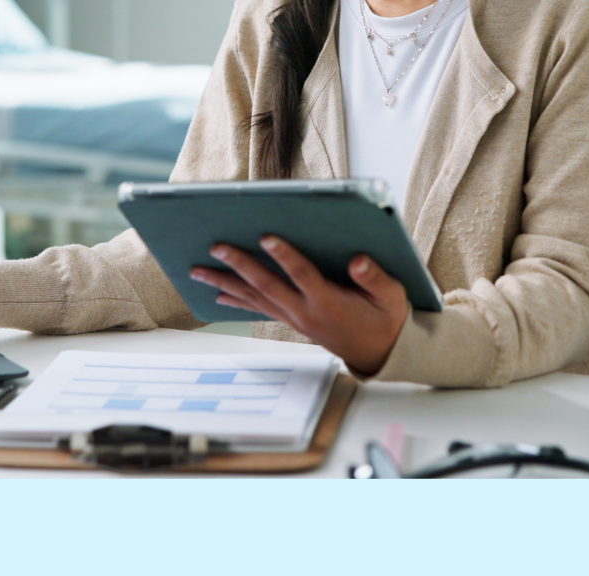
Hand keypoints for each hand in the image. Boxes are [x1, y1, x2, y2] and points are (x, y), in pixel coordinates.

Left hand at [190, 236, 408, 375]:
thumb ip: (374, 278)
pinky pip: (259, 308)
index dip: (284, 255)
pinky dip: (237, 299)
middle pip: (266, 286)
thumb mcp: (391, 297)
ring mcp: (295, 317)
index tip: (265, 236)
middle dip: (239, 265)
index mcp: (328, 302)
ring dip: (225, 283)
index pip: (303, 275)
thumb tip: (358, 260)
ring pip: (254, 297)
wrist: (380, 351)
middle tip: (215, 247)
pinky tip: (218, 293)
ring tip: (198, 270)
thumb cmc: (385, 318)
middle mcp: (305, 311)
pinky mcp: (292, 320)